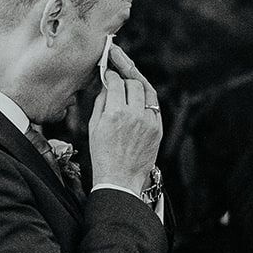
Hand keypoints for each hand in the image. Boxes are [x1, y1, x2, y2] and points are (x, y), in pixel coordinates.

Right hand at [88, 44, 161, 194]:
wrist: (119, 178)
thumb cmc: (102, 154)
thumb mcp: (94, 126)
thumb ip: (101, 101)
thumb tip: (106, 84)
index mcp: (115, 113)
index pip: (116, 82)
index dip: (111, 74)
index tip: (108, 74)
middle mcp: (134, 115)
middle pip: (134, 83)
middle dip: (125, 78)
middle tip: (119, 78)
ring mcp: (149, 122)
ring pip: (147, 92)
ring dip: (138, 86)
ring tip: (131, 84)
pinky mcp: (158, 129)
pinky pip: (154, 106)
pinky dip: (146, 100)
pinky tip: (139, 100)